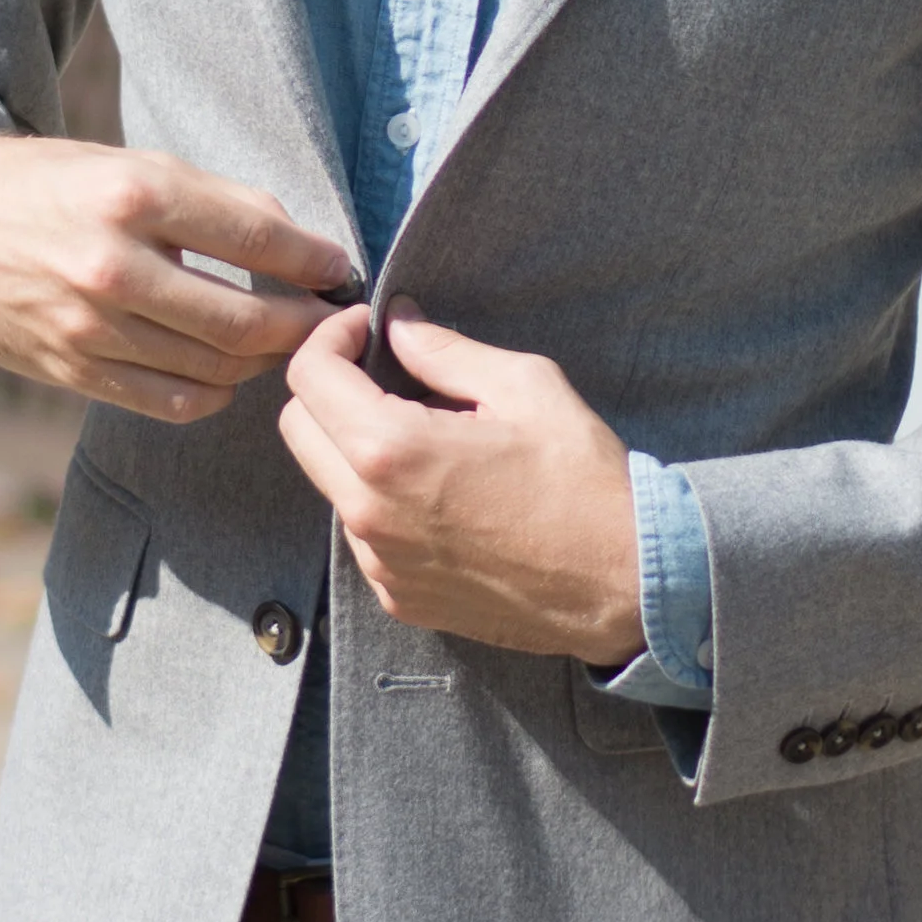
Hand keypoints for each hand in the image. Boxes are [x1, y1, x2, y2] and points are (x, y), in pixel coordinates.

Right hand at [0, 131, 353, 420]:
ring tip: (289, 343)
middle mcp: (110, 267)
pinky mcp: (71, 371)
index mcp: (132, 197)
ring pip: (215, 367)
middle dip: (305, 325)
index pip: (256, 237)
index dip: (314, 259)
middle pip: (245, 319)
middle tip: (333, 321)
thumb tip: (299, 246)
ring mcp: (88, 328)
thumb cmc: (50, 186)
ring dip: (267, 362)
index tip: (341, 268)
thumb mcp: (130, 166)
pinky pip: (170, 400)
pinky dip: (215, 393)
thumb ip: (213, 203)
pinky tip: (230, 371)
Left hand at [278, 305, 644, 661]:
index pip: (309, 376)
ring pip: (327, 482)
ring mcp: (380, 562)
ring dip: (351, 446)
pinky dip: (379, 498)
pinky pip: (362, 532)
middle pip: (297, 429)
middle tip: (381, 370)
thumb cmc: (582, 480)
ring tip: (419, 432)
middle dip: (327, 387)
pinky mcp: (398, 597)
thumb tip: (399, 324)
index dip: (332, 336)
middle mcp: (369, 513)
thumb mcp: (523, 386)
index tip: (368, 329)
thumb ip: (445, 351)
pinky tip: (437, 490)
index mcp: (392, 451)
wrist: (623, 581)